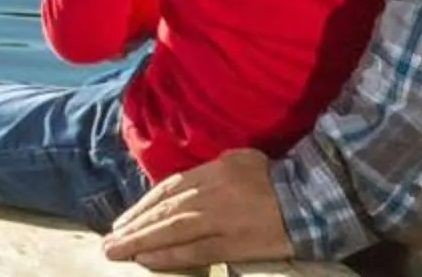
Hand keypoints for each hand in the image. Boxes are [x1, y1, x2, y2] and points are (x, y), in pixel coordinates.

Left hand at [101, 147, 288, 269]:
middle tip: (109, 241)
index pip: (170, 188)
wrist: (312, 200)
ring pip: (173, 229)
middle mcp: (215, 190)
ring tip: (117, 251)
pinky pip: (193, 251)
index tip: (123, 221)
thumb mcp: (241, 161)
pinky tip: (147, 260)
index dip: (143, 205)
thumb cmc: (275, 180)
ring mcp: (223, 218)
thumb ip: (210, 172)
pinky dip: (167, 256)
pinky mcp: (233, 243)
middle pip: (166, 209)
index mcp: (216, 168)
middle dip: (134, 226)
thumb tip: (179, 188)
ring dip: (141, 241)